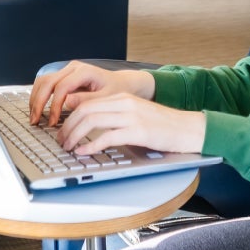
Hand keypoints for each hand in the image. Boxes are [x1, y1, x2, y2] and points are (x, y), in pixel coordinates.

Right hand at [28, 61, 154, 126]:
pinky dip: (39, 97)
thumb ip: (88, 100)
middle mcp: (73, 68)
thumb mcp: (107, 98)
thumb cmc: (116, 90)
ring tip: (34, 117)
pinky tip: (38, 111)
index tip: (53, 121)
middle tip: (36, 120)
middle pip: (47, 81)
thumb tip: (67, 103)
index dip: (55, 105)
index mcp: (84, 71)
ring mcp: (67, 71)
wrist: (121, 84)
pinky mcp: (64, 77)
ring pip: (43, 81)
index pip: (62, 87)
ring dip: (35, 99)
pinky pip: (46, 84)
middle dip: (39, 102)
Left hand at [56, 93, 205, 155]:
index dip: (70, 117)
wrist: (188, 128)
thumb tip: (90, 128)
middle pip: (85, 110)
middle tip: (60, 141)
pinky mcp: (138, 131)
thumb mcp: (136, 115)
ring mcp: (132, 116)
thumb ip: (115, 117)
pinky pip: (107, 137)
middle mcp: (125, 103)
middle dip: (68, 127)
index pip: (87, 103)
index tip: (62, 130)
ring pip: (92, 121)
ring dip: (75, 135)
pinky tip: (84, 152)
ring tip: (68, 147)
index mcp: (123, 97)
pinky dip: (91, 145)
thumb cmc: (163, 126)